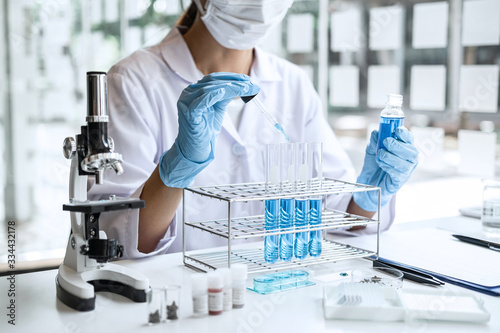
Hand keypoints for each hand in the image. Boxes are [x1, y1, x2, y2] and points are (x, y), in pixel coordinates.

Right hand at [159, 72, 259, 187]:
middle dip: (235, 82)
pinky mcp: (189, 113)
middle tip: (252, 85)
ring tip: (246, 89)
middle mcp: (188, 93)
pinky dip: (214, 95)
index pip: (214, 78)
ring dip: (231, 88)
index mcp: (194, 90)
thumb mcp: (218, 108)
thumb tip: (243, 85)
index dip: (232, 77)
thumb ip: (225, 95)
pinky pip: (202, 101)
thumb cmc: (206, 129)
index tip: (248, 80)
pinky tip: (225, 92)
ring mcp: (186, 102)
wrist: (196, 149)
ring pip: (210, 89)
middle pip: (213, 82)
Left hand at [352, 128, 418, 211]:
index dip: (405, 134)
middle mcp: (409, 159)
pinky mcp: (401, 180)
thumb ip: (374, 140)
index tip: (396, 130)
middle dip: (398, 145)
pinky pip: (399, 174)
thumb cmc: (374, 163)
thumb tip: (376, 133)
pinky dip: (389, 167)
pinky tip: (381, 164)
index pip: (410, 139)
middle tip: (386, 142)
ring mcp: (407, 170)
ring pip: (406, 163)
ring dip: (392, 157)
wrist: (368, 180)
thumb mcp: (371, 149)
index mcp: (404, 147)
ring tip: (380, 154)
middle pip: (412, 151)